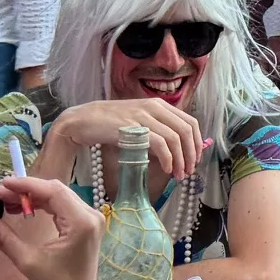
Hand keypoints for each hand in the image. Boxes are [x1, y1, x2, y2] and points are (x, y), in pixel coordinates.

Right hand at [0, 171, 104, 279]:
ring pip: (58, 195)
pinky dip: (43, 203)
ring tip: (7, 201)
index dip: (26, 185)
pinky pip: (63, 204)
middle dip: (26, 190)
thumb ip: (5, 237)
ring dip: (33, 196)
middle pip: (55, 190)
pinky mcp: (87, 221)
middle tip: (0, 193)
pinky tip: (23, 208)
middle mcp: (90, 215)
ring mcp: (91, 217)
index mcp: (81, 223)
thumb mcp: (27, 261)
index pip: (52, 191)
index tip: (2, 184)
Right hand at [52, 98, 207, 183]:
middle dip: (191, 154)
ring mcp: (144, 116)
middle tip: (188, 171)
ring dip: (181, 160)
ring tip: (178, 175)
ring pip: (175, 138)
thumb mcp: (138, 122)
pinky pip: (160, 144)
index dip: (197, 142)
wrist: (83, 121)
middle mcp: (154, 107)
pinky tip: (166, 169)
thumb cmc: (110, 124)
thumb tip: (176, 151)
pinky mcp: (134, 127)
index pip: (190, 121)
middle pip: (186, 130)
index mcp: (159, 105)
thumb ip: (156, 130)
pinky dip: (167, 159)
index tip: (195, 159)